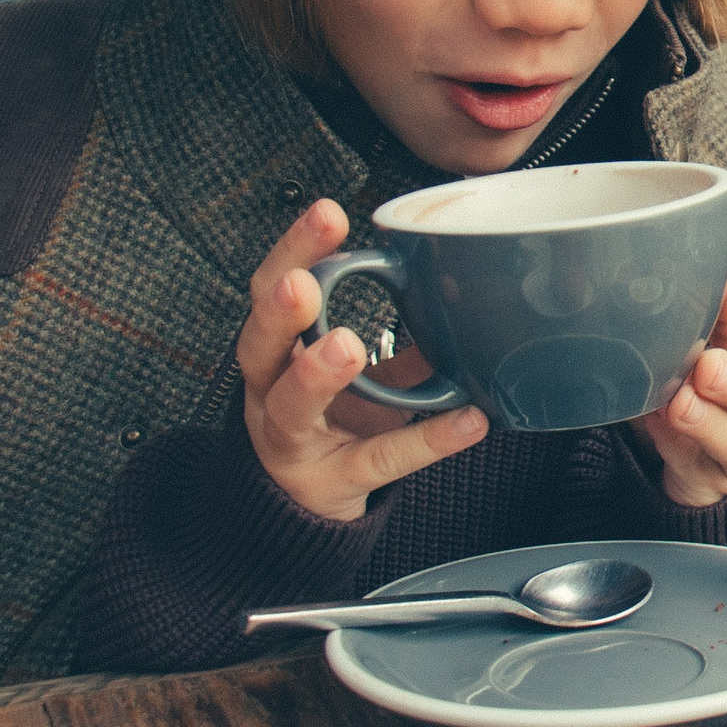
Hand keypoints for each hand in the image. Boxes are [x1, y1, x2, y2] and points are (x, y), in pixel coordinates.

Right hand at [238, 199, 488, 520]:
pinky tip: (467, 423)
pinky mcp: (331, 484)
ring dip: (315, 375)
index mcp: (276, 352)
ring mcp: (292, 442)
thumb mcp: (357, 379)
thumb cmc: (328, 426)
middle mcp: (269, 393)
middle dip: (279, 311)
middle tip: (300, 283)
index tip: (328, 213)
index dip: (294, 252)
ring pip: (291, 407)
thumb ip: (402, 344)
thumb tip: (463, 297)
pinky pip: (378, 460)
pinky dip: (426, 441)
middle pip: (259, 346)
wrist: (295, 512)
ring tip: (348, 345)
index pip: (270, 290)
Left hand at [628, 270, 726, 506]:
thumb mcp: (677, 358)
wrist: (697, 466)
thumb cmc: (686, 396)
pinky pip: (703, 465)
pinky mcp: (722, 479)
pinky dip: (679, 445)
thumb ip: (661, 330)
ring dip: (709, 420)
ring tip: (680, 404)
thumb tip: (607, 285)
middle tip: (707, 365)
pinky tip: (661, 426)